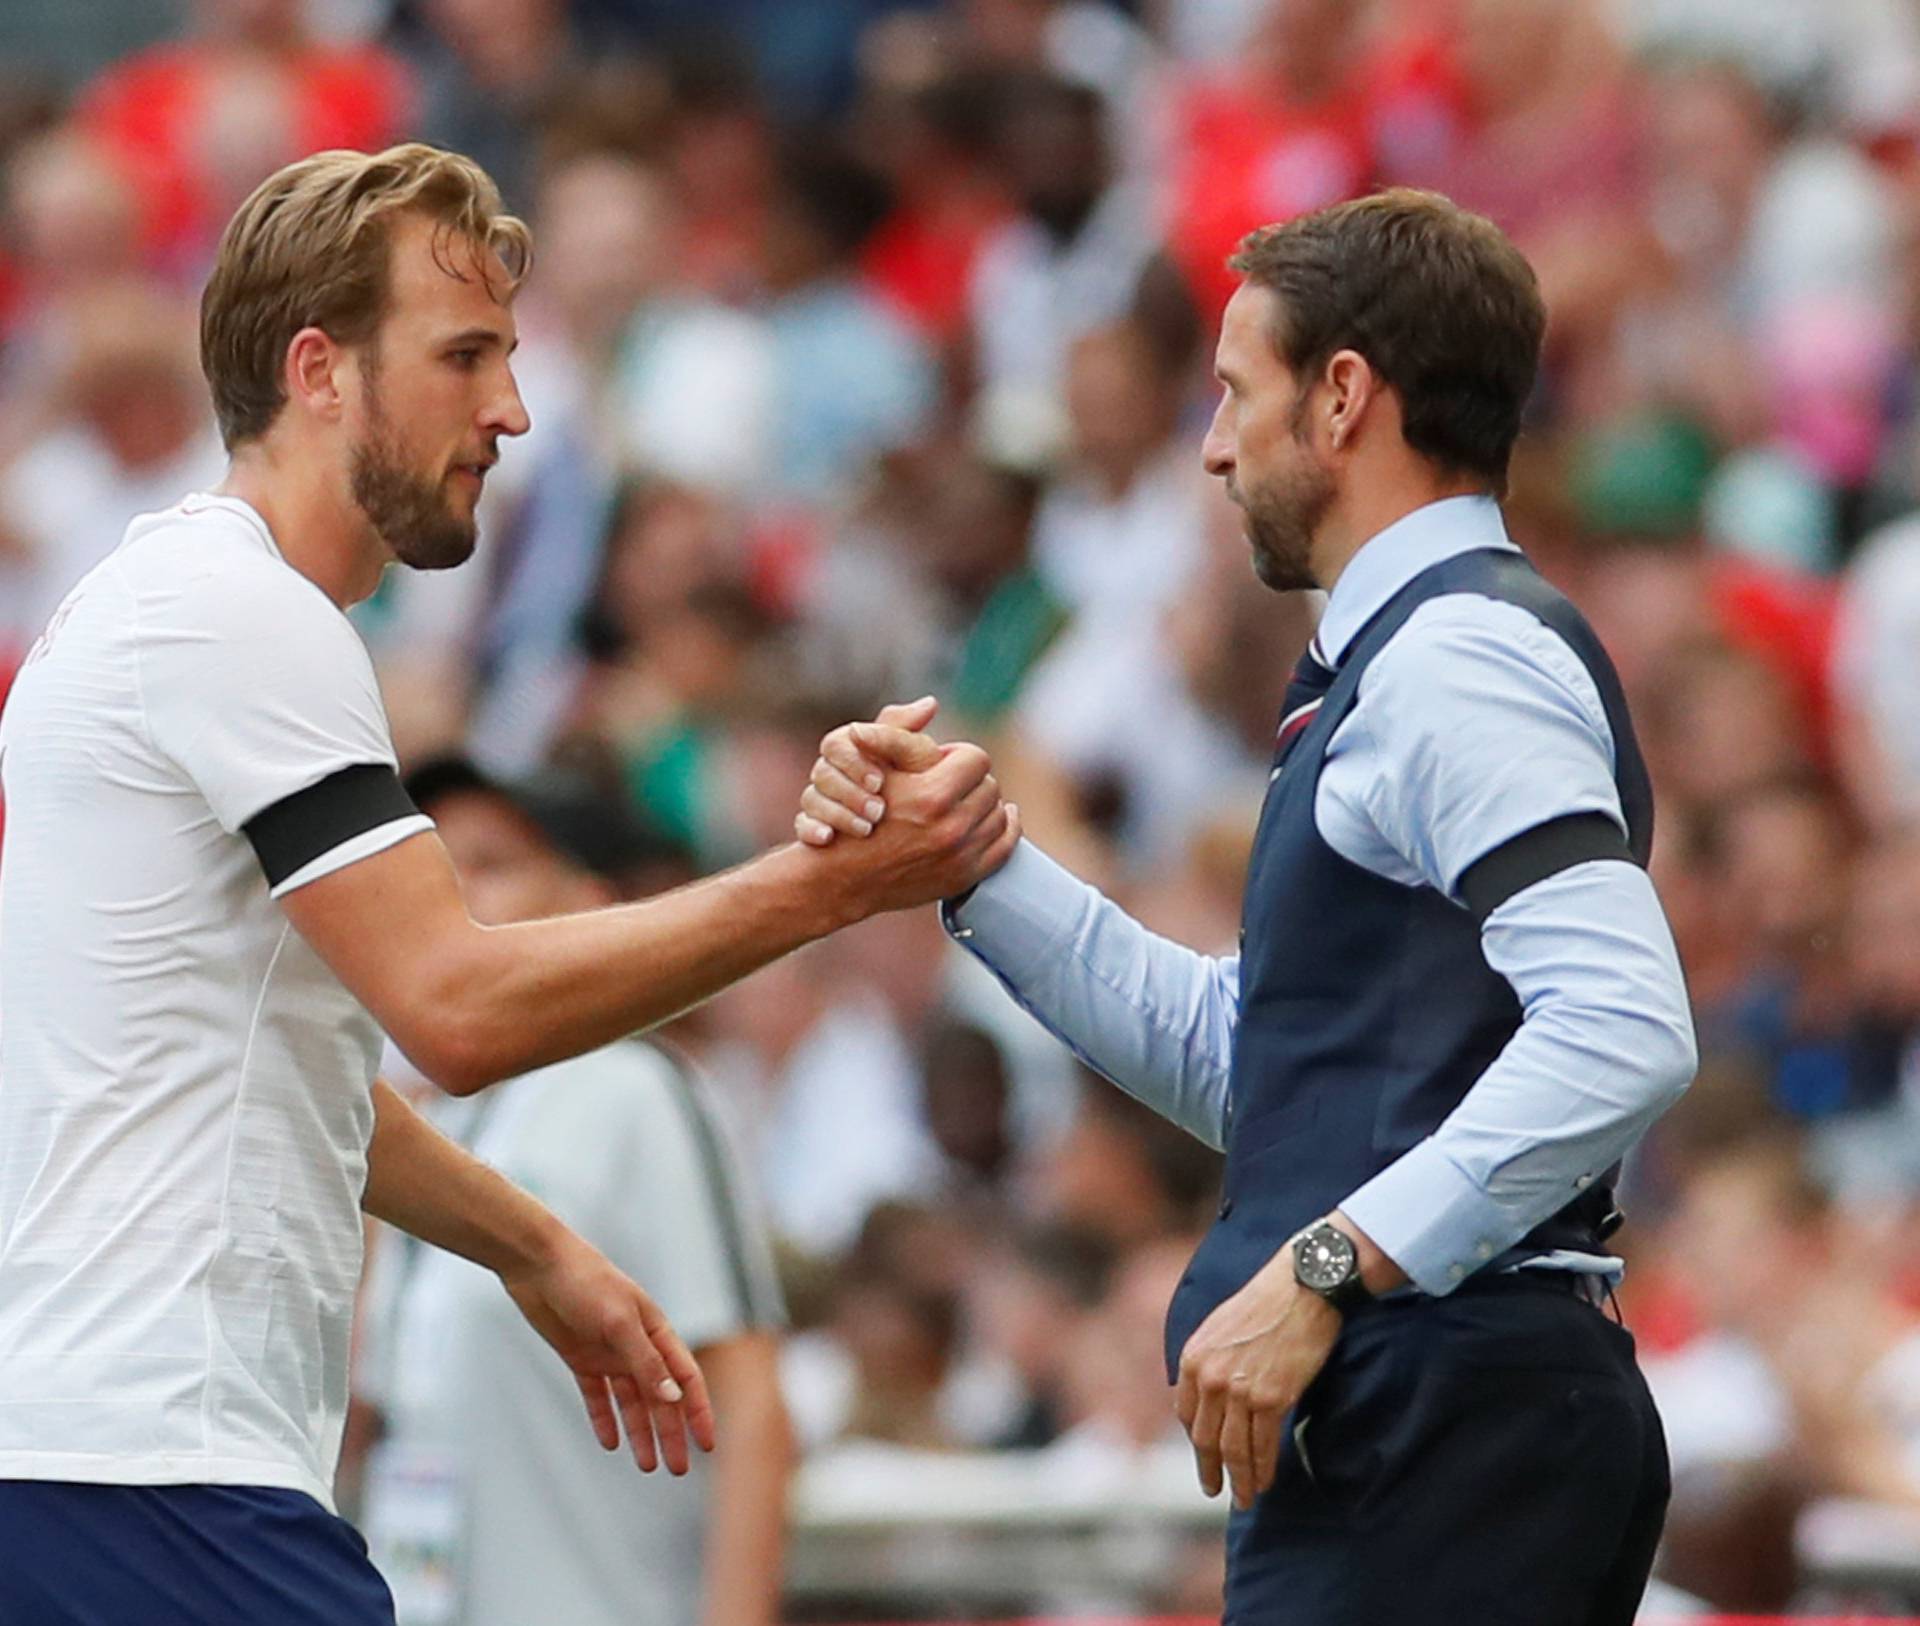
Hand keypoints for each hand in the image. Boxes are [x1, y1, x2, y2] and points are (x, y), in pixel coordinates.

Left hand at [499, 1227, 716, 1474]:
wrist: (538, 1264)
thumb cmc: (586, 1283)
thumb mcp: (619, 1323)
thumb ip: (646, 1362)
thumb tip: (672, 1399)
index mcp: (656, 1331)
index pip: (685, 1379)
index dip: (698, 1411)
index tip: (708, 1445)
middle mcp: (637, 1345)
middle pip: (659, 1398)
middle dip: (670, 1433)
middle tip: (676, 1470)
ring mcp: (608, 1353)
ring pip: (630, 1402)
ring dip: (640, 1432)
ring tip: (646, 1466)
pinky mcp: (580, 1357)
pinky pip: (597, 1395)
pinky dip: (604, 1418)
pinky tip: (610, 1442)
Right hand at [798, 700, 1020, 916]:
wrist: (845, 876)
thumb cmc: (853, 815)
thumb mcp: (871, 766)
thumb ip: (899, 731)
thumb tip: (931, 703)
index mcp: (932, 796)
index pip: (975, 759)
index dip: (958, 756)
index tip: (942, 763)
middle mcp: (951, 828)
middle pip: (989, 786)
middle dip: (971, 781)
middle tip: (951, 783)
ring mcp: (961, 856)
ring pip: (1000, 815)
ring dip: (984, 804)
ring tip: (964, 802)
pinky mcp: (966, 877)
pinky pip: (1005, 847)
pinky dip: (1004, 829)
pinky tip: (997, 819)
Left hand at [1174, 1247, 1341, 1509]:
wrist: (1303, 1286)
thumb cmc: (1267, 1302)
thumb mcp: (1220, 1327)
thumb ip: (1209, 1361)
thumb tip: (1208, 1396)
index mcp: (1193, 1358)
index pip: (1186, 1414)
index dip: (1195, 1443)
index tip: (1204, 1457)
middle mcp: (1210, 1378)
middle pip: (1205, 1439)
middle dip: (1210, 1470)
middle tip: (1215, 1490)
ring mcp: (1240, 1390)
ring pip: (1234, 1450)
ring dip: (1240, 1480)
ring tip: (1245, 1497)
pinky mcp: (1272, 1398)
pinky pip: (1263, 1446)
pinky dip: (1263, 1469)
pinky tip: (1265, 1481)